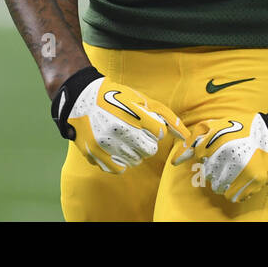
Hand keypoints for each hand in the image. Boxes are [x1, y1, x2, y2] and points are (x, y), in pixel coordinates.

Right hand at [50, 66, 186, 172]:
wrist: (81, 98)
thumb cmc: (117, 97)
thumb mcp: (142, 100)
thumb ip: (166, 117)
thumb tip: (186, 137)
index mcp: (133, 113)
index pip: (159, 133)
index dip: (155, 129)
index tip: (146, 124)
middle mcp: (120, 129)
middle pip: (150, 150)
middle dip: (147, 143)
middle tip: (136, 133)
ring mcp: (106, 143)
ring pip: (135, 161)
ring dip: (134, 152)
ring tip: (125, 138)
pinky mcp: (95, 153)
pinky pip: (119, 169)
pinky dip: (121, 162)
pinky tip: (116, 148)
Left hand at [173, 100, 267, 203]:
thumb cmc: (248, 129)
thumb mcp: (220, 125)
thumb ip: (195, 140)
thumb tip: (175, 159)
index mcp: (218, 138)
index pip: (198, 156)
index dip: (206, 155)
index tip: (215, 152)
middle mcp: (227, 154)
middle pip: (207, 175)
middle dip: (216, 170)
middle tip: (229, 161)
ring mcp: (240, 168)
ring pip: (218, 187)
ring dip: (225, 182)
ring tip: (236, 171)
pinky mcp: (253, 180)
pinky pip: (233, 196)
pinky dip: (236, 191)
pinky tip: (243, 179)